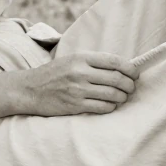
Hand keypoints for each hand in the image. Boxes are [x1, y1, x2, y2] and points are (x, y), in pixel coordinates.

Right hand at [20, 52, 138, 116]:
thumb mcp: (72, 60)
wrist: (30, 89)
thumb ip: (94, 62)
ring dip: (122, 97)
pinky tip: (110, 105)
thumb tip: (123, 67)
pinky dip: (111, 107)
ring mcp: (78, 90)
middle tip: (131, 88)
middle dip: (130, 85)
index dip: (130, 68)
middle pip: (117, 79)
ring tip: (122, 97)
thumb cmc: (54, 74)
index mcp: (81, 57)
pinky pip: (103, 107)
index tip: (135, 74)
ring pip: (113, 94)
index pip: (115, 61)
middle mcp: (80, 72)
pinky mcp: (75, 106)